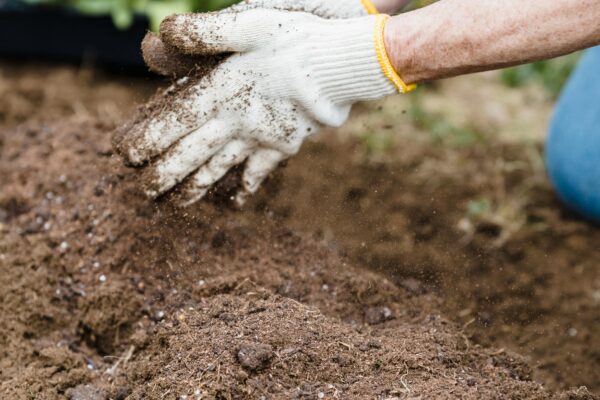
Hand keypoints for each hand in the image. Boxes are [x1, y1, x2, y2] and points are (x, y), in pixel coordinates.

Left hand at [115, 9, 412, 205]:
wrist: (341, 66)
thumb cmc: (294, 40)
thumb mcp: (247, 23)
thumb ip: (203, 33)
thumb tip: (162, 34)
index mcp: (220, 93)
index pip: (174, 123)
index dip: (148, 141)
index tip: (126, 157)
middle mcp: (235, 122)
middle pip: (191, 157)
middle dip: (164, 177)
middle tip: (143, 193)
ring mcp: (259, 139)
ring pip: (219, 170)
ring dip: (196, 189)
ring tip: (177, 205)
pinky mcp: (283, 146)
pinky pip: (259, 173)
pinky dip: (246, 188)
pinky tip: (237, 202)